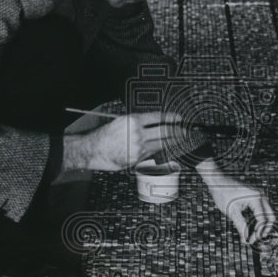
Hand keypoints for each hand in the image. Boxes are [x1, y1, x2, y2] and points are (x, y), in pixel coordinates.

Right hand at [62, 111, 185, 171]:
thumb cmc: (105, 135)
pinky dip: (160, 150)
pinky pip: (152, 153)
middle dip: (177, 131)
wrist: (93, 149)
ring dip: (172, 142)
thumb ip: (138, 123)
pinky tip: (166, 148)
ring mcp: (138, 147)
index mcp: (133, 120)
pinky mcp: (137, 158)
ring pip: (161, 144)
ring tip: (180, 139)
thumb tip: (154, 126)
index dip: (171, 118)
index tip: (179, 119)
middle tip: (185, 131)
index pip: (158, 117)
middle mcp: (137, 133)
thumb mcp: (122, 122)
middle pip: (163, 132)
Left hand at [201, 169, 276, 244]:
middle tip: (255, 239)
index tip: (250, 241)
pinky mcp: (255, 196)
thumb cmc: (222, 193)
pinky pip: (261, 210)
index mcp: (256, 198)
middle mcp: (260, 196)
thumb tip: (245, 239)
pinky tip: (251, 227)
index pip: (262, 220)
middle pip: (270, 216)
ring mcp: (259, 195)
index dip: (257, 233)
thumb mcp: (231, 212)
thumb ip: (240, 226)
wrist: (218, 180)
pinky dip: (258, 219)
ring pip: (267, 214)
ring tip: (252, 235)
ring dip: (261, 225)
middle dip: (264, 230)